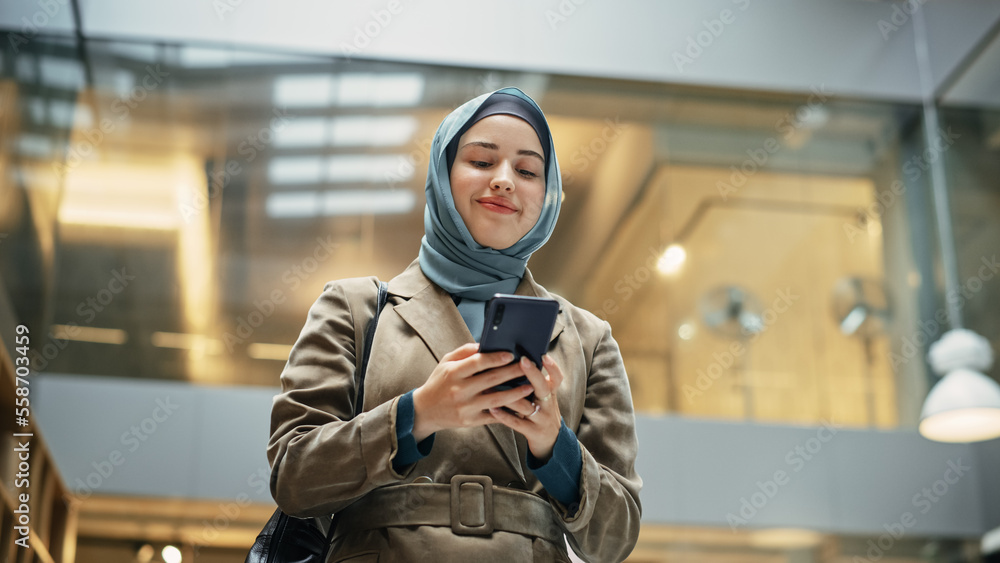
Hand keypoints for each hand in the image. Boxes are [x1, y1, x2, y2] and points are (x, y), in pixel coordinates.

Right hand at [411, 343, 533, 440]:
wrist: (425, 411)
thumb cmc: (438, 383)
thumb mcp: (445, 362)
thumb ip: (464, 351)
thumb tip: (484, 345)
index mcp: (453, 372)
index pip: (477, 362)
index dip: (495, 358)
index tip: (511, 354)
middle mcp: (459, 390)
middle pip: (491, 379)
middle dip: (512, 372)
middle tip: (527, 367)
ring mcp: (465, 407)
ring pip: (496, 400)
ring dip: (515, 393)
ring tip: (529, 386)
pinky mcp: (470, 421)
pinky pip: (493, 416)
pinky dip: (507, 411)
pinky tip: (519, 405)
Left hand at [489, 355, 563, 460]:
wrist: (552, 442)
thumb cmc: (542, 414)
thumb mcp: (543, 398)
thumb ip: (533, 384)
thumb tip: (515, 362)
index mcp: (550, 394)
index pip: (557, 378)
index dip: (552, 367)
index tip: (543, 355)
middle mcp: (548, 405)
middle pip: (543, 387)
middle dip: (533, 373)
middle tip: (522, 361)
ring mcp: (542, 419)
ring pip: (527, 405)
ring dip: (510, 395)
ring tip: (494, 384)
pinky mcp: (533, 432)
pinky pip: (517, 423)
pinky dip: (504, 415)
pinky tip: (492, 408)